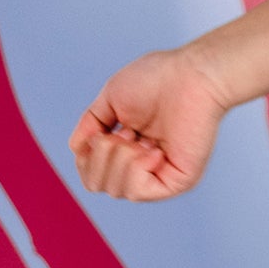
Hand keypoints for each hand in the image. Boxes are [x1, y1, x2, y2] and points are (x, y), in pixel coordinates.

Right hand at [68, 47, 231, 201]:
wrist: (191, 75)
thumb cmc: (158, 78)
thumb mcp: (109, 100)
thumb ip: (90, 126)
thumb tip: (77, 149)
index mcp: (129, 147)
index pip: (92, 172)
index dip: (87, 154)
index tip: (107, 130)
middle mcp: (144, 164)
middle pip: (98, 183)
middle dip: (100, 156)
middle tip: (124, 133)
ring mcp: (160, 173)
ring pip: (115, 190)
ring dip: (117, 159)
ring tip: (137, 138)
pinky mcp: (177, 180)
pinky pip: (138, 192)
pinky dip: (135, 169)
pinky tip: (152, 150)